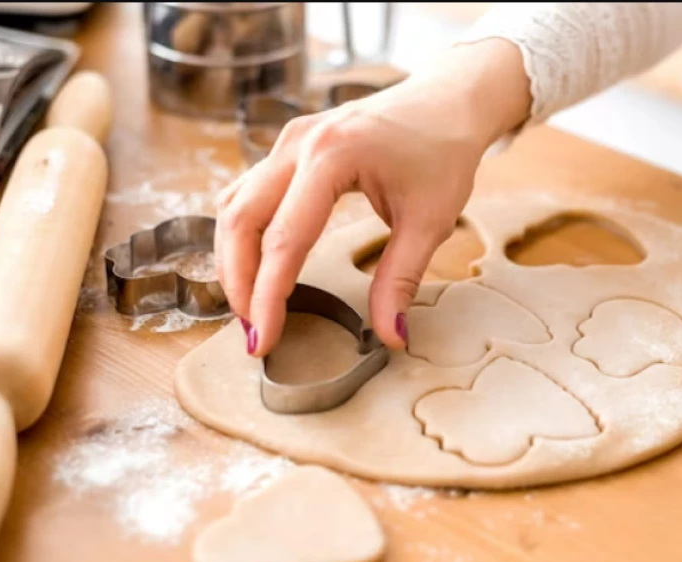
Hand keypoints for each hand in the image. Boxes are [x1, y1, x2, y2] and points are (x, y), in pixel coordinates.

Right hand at [214, 40, 530, 357]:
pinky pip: (248, 191)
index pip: (285, 240)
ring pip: (235, 205)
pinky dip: (244, 232)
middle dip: (239, 282)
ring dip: (233, 258)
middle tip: (251, 330)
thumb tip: (390, 337)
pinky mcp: (289, 145)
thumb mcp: (430, 222)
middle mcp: (297, 143)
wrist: (448, 101)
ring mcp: (288, 140)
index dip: (268, 298)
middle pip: (241, 221)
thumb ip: (401, 281)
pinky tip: (255, 264)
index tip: (262, 341)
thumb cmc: (443, 152)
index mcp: (332, 157)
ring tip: (250, 305)